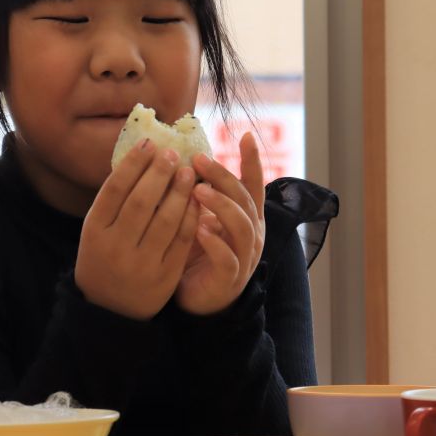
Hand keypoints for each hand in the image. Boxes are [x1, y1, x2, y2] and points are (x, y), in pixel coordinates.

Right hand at [76, 139, 199, 319]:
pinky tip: (196, 199)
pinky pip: (182, 239)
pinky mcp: (164, 276)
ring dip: (179, 191)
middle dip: (158, 173)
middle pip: (140, 201)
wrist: (110, 310)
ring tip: (188, 172)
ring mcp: (140, 263)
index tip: (149, 143)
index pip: (114, 189)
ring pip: (165, 220)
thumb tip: (140, 156)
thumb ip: (115, 200)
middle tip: (172, 153)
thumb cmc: (105, 257)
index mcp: (94, 231)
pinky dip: (190, 216)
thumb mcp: (98, 231)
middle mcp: (115, 246)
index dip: (133, 163)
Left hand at [175, 132, 265, 314]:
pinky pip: (228, 258)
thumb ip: (200, 194)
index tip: (246, 135)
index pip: (253, 184)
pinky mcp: (230, 279)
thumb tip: (183, 157)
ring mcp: (244, 257)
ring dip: (220, 205)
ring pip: (241, 225)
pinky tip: (199, 229)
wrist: (197, 300)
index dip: (252, 160)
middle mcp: (251, 234)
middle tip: (198, 159)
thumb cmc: (197, 254)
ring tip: (197, 190)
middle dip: (222, 177)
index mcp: (246, 216)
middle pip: (244, 199)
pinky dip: (215, 243)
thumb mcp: (200, 218)